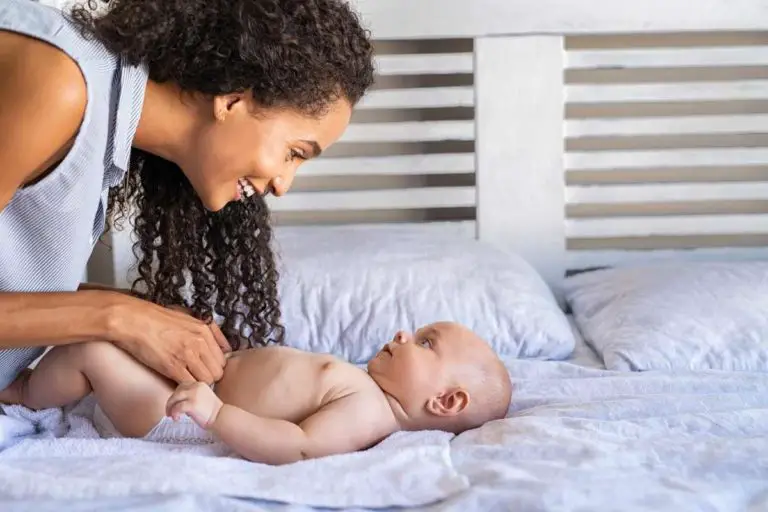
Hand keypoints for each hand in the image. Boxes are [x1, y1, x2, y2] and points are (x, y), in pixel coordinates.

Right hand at [107, 294, 231, 384]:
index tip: (205, 368)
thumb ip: (208, 330)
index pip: (223, 358)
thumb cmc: (156, 319)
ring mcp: (186, 355)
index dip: (214, 366)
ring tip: (187, 379)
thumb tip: (224, 346)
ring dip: (198, 383)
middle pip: (217, 372)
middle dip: (208, 376)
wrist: (132, 320)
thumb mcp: (188, 317)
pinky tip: (177, 381)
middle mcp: (199, 342)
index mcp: (204, 330)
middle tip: (196, 376)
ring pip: (206, 380)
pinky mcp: (172, 366)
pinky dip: (185, 386)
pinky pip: (189, 384)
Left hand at [166, 382, 223, 428]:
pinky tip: (176, 419)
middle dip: (171, 401)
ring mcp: (194, 395)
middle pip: (177, 391)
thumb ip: (193, 396)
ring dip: (170, 407)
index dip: (177, 395)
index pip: (183, 385)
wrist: (221, 417)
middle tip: (169, 412)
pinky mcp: (192, 404)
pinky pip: (177, 407)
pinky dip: (174, 413)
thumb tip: (180, 403)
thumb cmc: (213, 411)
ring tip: (171, 415)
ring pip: (175, 398)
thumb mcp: (204, 398)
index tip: (175, 403)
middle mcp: (196, 387)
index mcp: (200, 384)